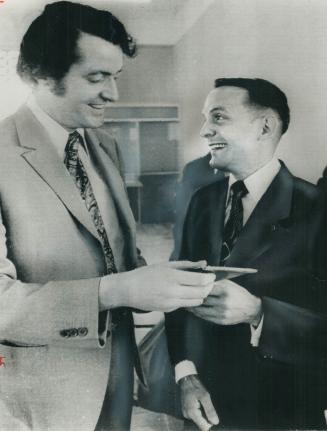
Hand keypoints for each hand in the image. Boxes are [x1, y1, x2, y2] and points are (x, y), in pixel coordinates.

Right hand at [100, 261, 214, 311]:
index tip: (213, 275)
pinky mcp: (168, 309)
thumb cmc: (146, 274)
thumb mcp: (166, 264)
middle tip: (209, 282)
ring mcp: (171, 302)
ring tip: (200, 288)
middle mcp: (173, 291)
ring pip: (196, 301)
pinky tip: (187, 293)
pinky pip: (185, 305)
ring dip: (201, 295)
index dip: (210, 278)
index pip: (200, 280)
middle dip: (209, 287)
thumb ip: (186, 264)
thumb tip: (203, 263)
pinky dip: (190, 300)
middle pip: (201, 292)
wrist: (129, 290)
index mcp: (173, 276)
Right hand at [179, 375, 218, 430]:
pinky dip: (200, 412)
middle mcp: (187, 416)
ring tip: (203, 404)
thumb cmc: (196, 387)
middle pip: (201, 424)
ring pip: (198, 420)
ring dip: (203, 415)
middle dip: (206, 418)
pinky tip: (200, 405)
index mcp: (192, 413)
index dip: (210, 423)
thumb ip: (210, 410)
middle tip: (207, 407)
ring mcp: (186, 414)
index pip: (203, 427)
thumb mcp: (205, 396)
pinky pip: (195, 416)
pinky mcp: (186, 412)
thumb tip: (215, 422)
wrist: (187, 380)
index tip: (213, 417)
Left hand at [189, 279, 261, 324]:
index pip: (205, 288)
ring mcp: (221, 313)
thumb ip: (216, 281)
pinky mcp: (220, 320)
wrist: (251, 309)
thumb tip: (201, 276)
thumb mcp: (229, 284)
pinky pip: (205, 317)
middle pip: (201, 299)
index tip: (188, 284)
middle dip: (192, 296)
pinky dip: (198, 313)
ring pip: (201, 310)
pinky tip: (193, 309)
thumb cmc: (239, 294)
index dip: (195, 286)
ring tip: (186, 302)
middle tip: (183, 293)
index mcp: (224, 290)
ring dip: (192, 306)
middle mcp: (223, 302)